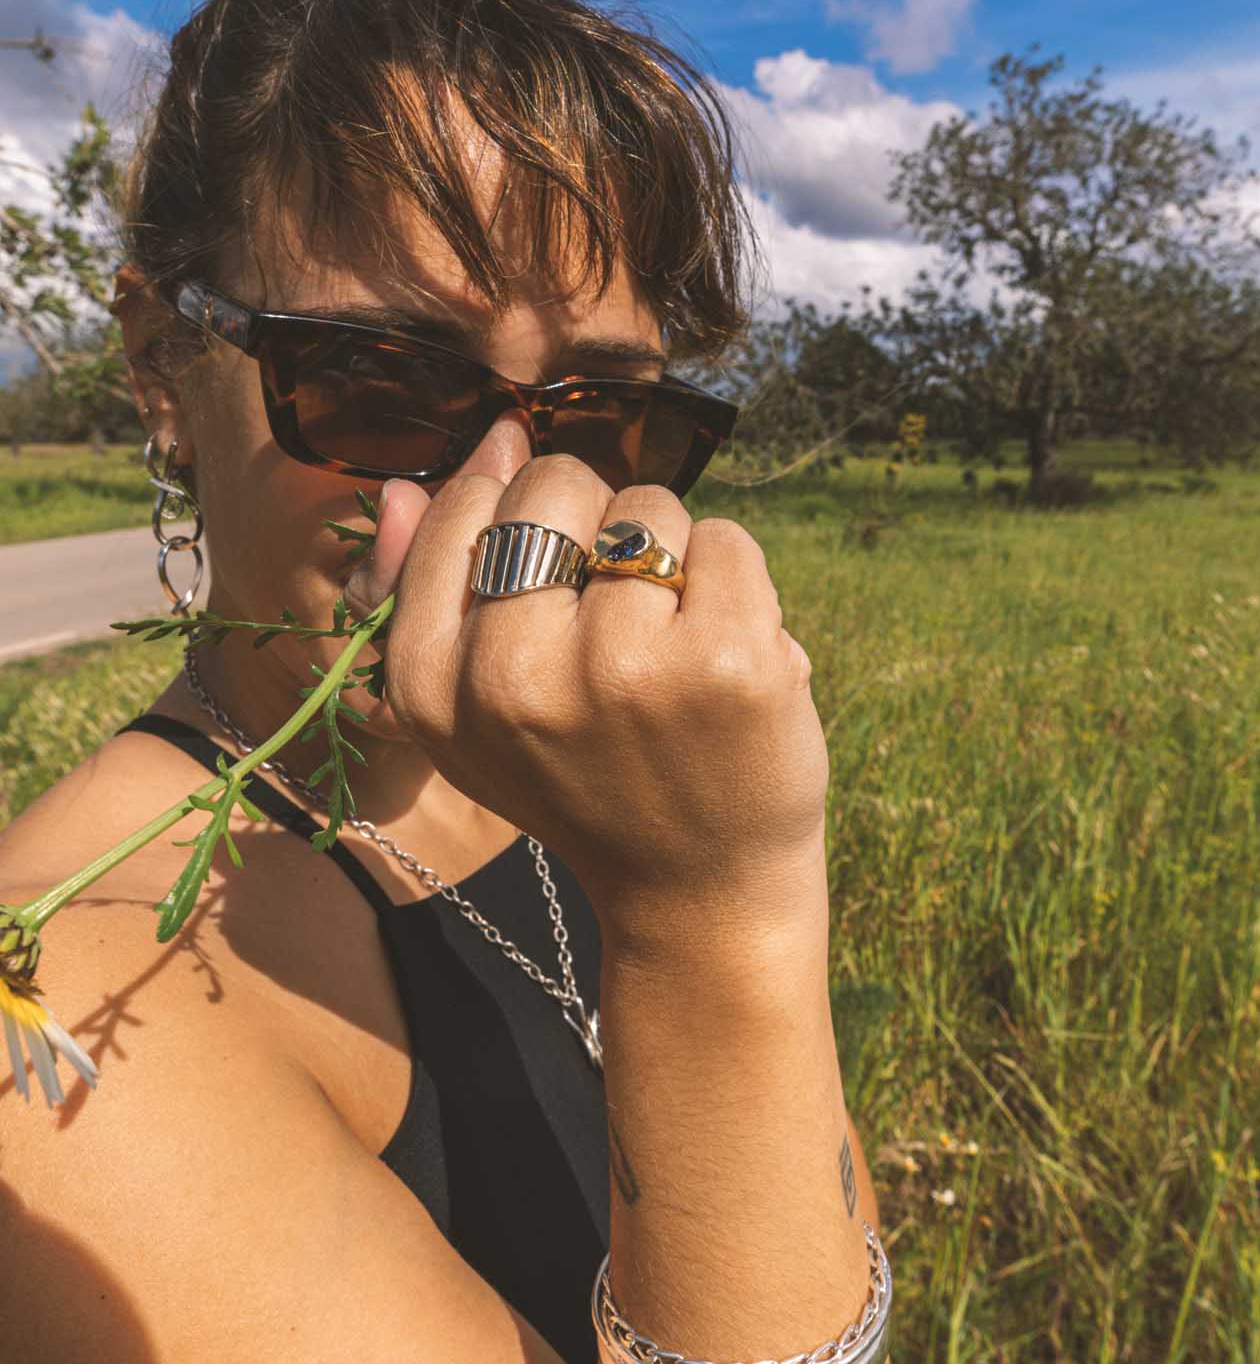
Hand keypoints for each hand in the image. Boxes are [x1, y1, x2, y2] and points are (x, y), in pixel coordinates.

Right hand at [342, 418, 828, 952]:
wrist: (697, 893)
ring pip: (646, 507)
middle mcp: (511, 677)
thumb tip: (420, 471)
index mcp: (429, 686)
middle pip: (553, 487)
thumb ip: (433, 586)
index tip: (552, 593)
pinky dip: (734, 578)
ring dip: (670, 556)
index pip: (465, 508)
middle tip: (616, 615)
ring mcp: (621, 669)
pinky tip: (725, 653)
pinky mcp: (725, 663)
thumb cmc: (586, 777)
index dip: (523, 525)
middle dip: (595, 521)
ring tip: (668, 645)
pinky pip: (726, 537)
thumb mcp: (473, 706)